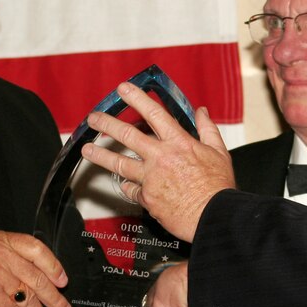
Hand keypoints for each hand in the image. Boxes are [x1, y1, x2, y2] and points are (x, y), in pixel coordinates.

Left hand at [81, 82, 234, 241]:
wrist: (213, 217)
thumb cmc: (217, 188)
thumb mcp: (219, 152)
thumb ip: (207, 129)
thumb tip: (201, 111)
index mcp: (179, 143)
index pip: (154, 113)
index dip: (137, 98)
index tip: (123, 89)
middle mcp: (161, 158)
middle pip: (128, 135)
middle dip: (107, 123)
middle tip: (94, 118)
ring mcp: (151, 179)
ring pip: (119, 163)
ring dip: (100, 154)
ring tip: (87, 149)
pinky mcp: (147, 198)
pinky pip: (131, 190)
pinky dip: (127, 186)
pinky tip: (123, 183)